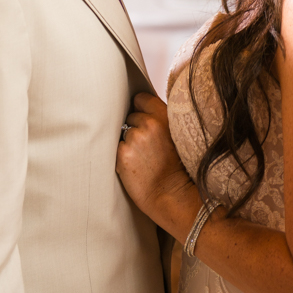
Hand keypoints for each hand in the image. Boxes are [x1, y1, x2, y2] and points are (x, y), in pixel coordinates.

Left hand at [116, 92, 197, 231]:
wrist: (172, 195)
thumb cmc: (176, 167)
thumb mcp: (175, 135)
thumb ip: (160, 119)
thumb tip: (142, 109)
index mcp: (164, 115)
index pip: (140, 98)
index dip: (140, 109)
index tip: (143, 119)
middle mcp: (149, 123)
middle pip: (130, 116)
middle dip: (134, 128)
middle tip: (146, 146)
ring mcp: (134, 138)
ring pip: (123, 133)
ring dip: (128, 143)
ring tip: (142, 158)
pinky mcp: (123, 154)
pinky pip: (116, 148)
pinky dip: (122, 156)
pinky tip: (134, 166)